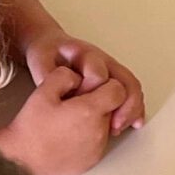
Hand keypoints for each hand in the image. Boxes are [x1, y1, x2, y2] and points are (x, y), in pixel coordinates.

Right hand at [0, 64, 131, 174]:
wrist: (21, 163)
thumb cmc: (30, 129)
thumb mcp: (42, 93)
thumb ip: (64, 76)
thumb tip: (78, 76)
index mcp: (90, 111)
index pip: (119, 90)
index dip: (106, 84)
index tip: (89, 86)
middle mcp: (100, 130)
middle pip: (113, 107)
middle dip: (99, 101)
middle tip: (74, 103)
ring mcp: (98, 148)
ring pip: (106, 124)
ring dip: (94, 119)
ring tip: (68, 120)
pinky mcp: (93, 160)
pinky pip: (99, 141)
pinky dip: (89, 135)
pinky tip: (68, 135)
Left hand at [21, 31, 144, 134]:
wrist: (51, 47)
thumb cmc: (46, 54)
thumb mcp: (40, 61)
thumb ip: (48, 77)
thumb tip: (56, 97)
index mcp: (85, 54)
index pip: (97, 74)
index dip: (91, 92)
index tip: (80, 105)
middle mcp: (104, 61)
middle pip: (125, 80)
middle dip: (122, 105)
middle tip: (113, 126)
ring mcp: (112, 70)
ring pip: (132, 88)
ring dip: (131, 109)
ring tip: (119, 128)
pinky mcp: (114, 81)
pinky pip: (131, 93)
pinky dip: (134, 110)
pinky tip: (133, 124)